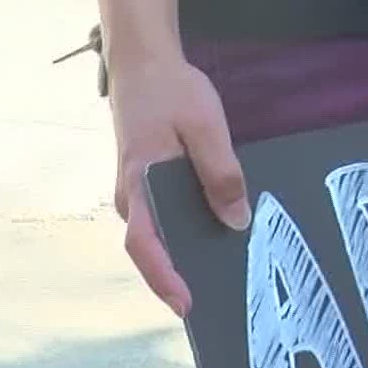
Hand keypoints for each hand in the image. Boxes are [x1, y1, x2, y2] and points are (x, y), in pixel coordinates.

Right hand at [106, 55, 250, 316]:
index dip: (164, 279)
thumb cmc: (171, 90)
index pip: (144, 244)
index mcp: (140, 184)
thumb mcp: (205, 125)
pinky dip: (186, 236)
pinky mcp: (148, 188)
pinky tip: (219, 240)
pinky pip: (165, 222)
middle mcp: (132, 197)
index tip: (187, 305)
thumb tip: (236, 220)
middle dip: (180, 280)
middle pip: (152, 250)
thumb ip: (220, 173)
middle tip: (220, 305)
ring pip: (159, 238)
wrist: (143, 62)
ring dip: (185, 259)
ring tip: (225, 279)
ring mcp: (137, 194)